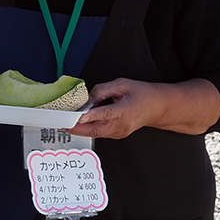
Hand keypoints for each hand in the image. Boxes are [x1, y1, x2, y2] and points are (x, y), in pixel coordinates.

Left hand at [73, 78, 219, 138]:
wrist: (158, 108)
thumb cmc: (143, 94)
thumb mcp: (123, 84)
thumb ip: (104, 90)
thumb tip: (88, 98)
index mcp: (125, 110)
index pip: (105, 114)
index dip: (90, 116)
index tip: (77, 116)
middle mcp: (121, 125)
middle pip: (95, 129)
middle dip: (76, 128)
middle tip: (61, 123)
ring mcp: (119, 132)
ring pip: (95, 133)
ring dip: (80, 129)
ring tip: (66, 123)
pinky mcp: (116, 134)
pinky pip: (99, 132)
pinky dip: (88, 128)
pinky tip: (79, 123)